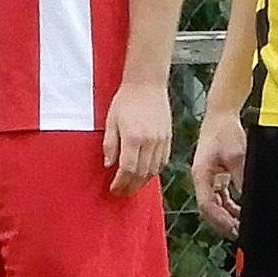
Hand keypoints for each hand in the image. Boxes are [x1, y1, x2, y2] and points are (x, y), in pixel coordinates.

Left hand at [102, 80, 170, 196]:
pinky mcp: (168, 138)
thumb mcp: (111, 121)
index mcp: (133, 138)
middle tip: (121, 192)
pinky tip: (146, 174)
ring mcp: (161, 140)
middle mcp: (150, 142)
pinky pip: (163, 161)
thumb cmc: (126, 100)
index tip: (114, 189)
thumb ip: (110, 144)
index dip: (121, 183)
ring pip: (154, 170)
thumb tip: (109, 164)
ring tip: (132, 186)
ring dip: (142, 182)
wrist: (147, 84)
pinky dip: (154, 171)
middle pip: (142, 174)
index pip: (128, 169)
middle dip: (130, 187)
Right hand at [192, 106, 247, 239]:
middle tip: (240, 233)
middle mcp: (201, 180)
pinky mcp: (217, 176)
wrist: (222, 115)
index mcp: (200, 176)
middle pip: (210, 210)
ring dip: (228, 216)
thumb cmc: (225, 131)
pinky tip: (242, 212)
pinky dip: (231, 206)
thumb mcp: (237, 155)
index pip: (207, 206)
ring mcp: (208, 179)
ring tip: (243, 227)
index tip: (235, 229)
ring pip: (216, 205)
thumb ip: (242, 177)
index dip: (220, 220)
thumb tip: (250, 197)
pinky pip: (222, 197)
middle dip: (224, 223)